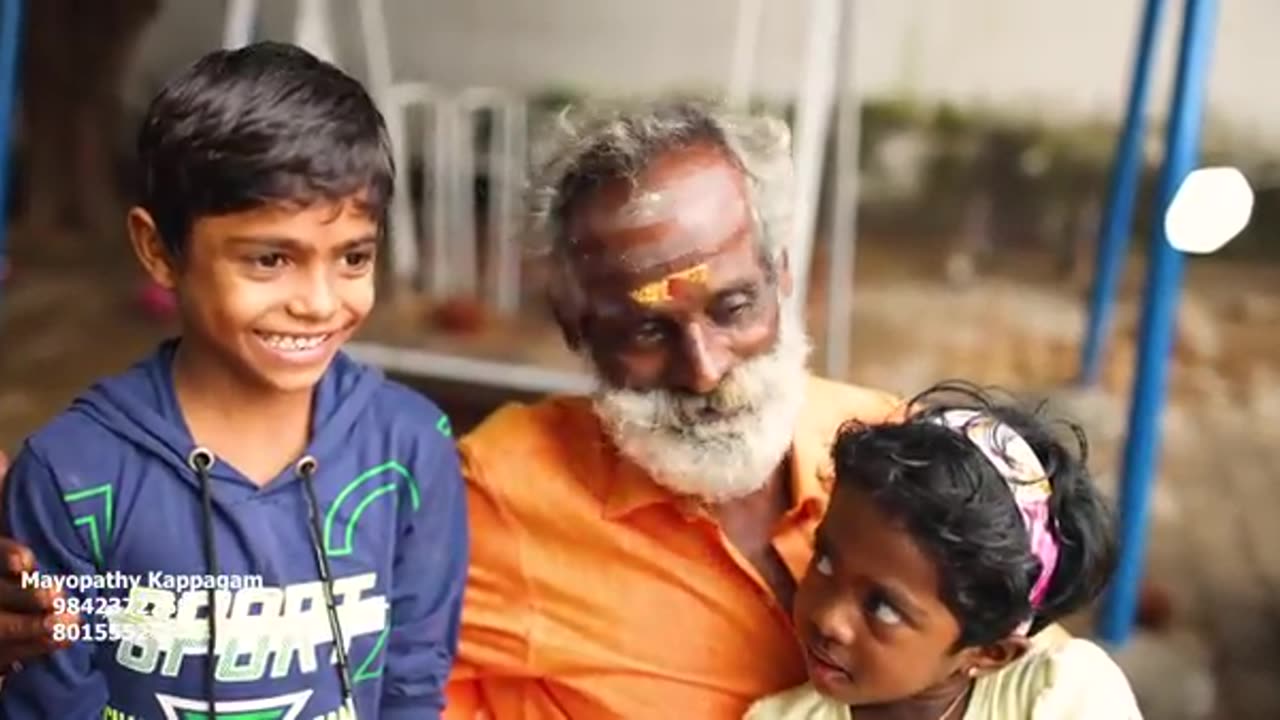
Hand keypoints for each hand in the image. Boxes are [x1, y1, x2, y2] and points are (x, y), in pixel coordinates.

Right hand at [0, 450, 73, 673]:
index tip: (28, 561)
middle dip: (23, 601)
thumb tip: (1, 459)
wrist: (21, 584)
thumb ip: (6, 495)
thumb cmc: (14, 549)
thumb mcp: (9, 516)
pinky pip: (3, 659)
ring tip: (68, 627)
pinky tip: (52, 651)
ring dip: (30, 632)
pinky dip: (25, 656)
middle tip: (61, 601)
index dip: (3, 554)